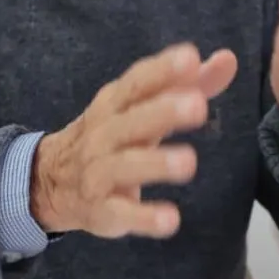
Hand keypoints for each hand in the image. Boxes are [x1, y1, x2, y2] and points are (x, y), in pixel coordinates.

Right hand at [31, 43, 237, 237]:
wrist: (51, 178)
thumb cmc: (114, 133)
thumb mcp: (143, 105)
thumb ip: (189, 84)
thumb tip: (228, 59)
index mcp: (116, 102)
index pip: (138, 82)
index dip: (162, 70)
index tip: (189, 58)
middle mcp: (104, 133)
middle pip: (132, 120)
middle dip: (163, 111)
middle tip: (198, 106)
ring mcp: (99, 172)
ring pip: (125, 165)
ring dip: (156, 163)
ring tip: (189, 162)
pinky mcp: (102, 210)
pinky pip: (122, 213)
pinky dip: (145, 218)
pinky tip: (171, 220)